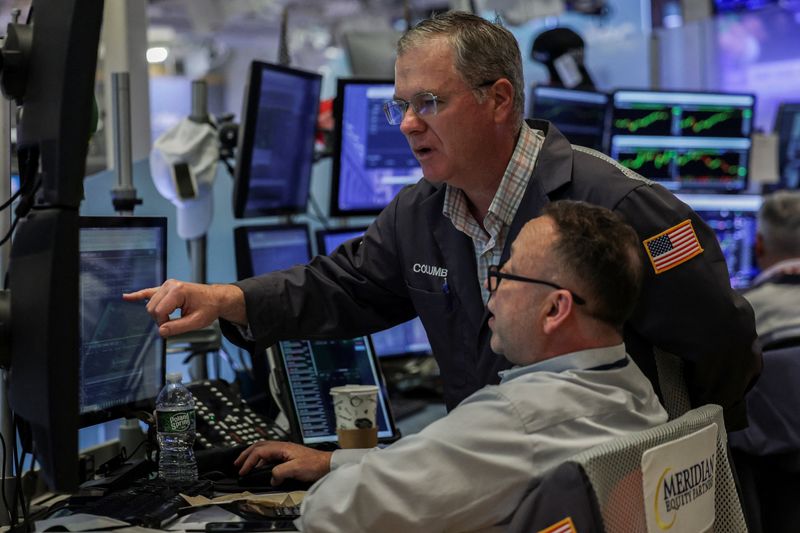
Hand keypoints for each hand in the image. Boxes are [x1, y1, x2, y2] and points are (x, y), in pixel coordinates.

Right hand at [123, 279, 245, 336]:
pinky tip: (126, 297)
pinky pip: (148, 292)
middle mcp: (170, 285)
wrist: (217, 298)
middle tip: (175, 322)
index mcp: (178, 291)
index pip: (159, 312)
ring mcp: (167, 285)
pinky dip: (138, 295)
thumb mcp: (196, 322)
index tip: (173, 327)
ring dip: (157, 314)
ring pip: (150, 304)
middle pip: (152, 308)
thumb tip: (161, 331)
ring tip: (172, 316)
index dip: (163, 323)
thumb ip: (178, 327)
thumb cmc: (209, 308)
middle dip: (160, 319)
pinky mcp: (166, 288)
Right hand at [234, 441, 331, 485]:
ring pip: (263, 450)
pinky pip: (270, 456)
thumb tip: (271, 478)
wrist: (327, 464)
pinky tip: (261, 468)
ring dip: (253, 457)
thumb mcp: (295, 469)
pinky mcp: (288, 457)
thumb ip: (280, 472)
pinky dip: (261, 461)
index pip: (259, 451)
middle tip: (237, 464)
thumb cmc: (314, 464)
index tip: (243, 471)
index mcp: (282, 447)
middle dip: (246, 455)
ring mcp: (284, 451)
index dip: (249, 461)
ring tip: (245, 465)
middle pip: (259, 447)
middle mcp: (282, 447)